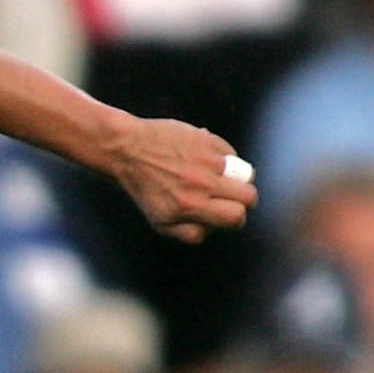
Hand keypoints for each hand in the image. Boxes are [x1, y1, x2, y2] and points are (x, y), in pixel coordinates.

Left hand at [107, 117, 256, 244]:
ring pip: (247, 174)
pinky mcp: (206, 141)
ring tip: (222, 176)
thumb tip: (217, 228)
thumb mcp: (160, 221)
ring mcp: (204, 162)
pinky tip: (203, 157)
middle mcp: (198, 186)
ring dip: (238, 177)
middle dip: (244, 199)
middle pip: (249, 197)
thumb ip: (191, 232)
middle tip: (229, 195)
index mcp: (188, 208)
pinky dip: (223, 157)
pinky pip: (232, 154)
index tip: (226, 211)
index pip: (235, 218)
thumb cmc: (144, 188)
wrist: (124, 150)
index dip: (235, 217)